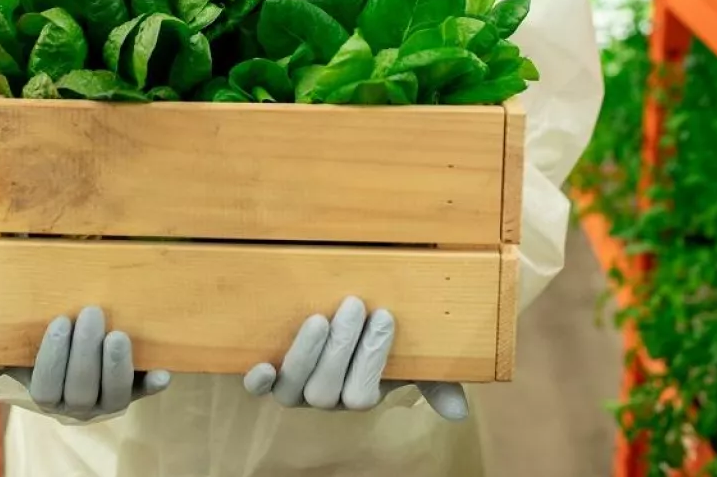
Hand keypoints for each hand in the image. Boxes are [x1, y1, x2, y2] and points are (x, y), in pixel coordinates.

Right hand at [0, 307, 170, 418]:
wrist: (79, 341)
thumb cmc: (39, 345)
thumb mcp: (10, 352)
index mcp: (47, 395)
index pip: (47, 389)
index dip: (53, 359)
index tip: (58, 321)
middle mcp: (79, 404)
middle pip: (82, 392)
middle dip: (85, 354)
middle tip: (89, 313)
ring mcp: (109, 397)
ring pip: (114, 396)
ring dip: (116, 368)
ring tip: (119, 335)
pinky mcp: (136, 386)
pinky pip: (145, 391)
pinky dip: (154, 383)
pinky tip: (163, 373)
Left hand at [242, 296, 469, 419]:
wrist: (348, 321)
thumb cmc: (383, 341)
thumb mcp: (415, 359)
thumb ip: (437, 382)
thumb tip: (459, 412)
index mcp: (359, 394)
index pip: (363, 392)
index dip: (372, 358)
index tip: (385, 315)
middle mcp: (325, 398)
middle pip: (327, 391)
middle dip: (341, 348)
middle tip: (353, 305)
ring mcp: (296, 387)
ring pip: (295, 387)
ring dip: (305, 355)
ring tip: (318, 318)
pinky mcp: (271, 374)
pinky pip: (260, 388)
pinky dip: (258, 381)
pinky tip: (260, 366)